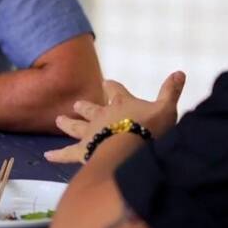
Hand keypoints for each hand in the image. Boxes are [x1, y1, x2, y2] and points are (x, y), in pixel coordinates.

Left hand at [44, 71, 185, 163]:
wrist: (131, 149)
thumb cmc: (150, 128)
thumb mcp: (166, 108)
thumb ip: (171, 91)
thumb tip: (180, 71)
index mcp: (121, 103)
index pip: (115, 91)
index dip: (112, 87)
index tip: (107, 83)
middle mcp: (102, 115)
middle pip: (91, 108)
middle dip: (84, 106)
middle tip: (76, 104)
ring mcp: (90, 132)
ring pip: (76, 126)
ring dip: (68, 123)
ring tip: (59, 120)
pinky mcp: (83, 151)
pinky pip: (67, 153)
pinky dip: (57, 155)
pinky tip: (47, 156)